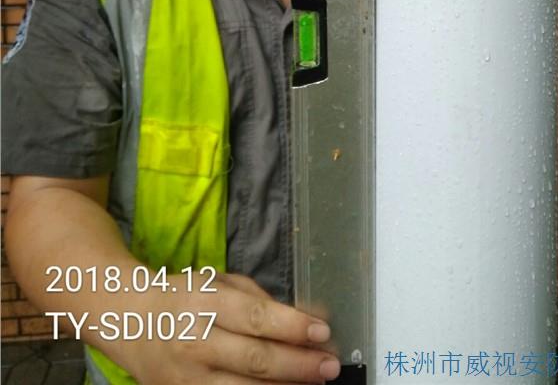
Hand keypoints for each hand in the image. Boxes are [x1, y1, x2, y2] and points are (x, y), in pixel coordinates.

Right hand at [126, 271, 340, 384]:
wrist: (127, 318)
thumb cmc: (183, 295)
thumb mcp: (219, 281)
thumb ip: (262, 298)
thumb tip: (309, 316)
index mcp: (205, 301)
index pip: (256, 317)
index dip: (292, 327)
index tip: (322, 332)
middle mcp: (195, 341)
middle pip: (255, 359)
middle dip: (298, 364)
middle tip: (330, 366)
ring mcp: (186, 377)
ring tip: (315, 383)